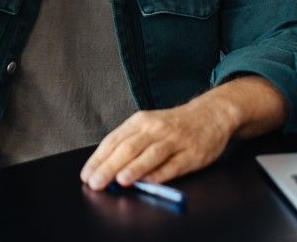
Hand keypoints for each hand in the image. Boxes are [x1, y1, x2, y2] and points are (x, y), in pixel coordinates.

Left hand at [80, 98, 236, 189]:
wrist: (210, 114)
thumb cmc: (173, 124)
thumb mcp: (149, 126)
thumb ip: (130, 144)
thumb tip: (107, 167)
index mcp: (140, 121)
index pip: (113, 140)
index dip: (98, 158)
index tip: (86, 174)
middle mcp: (155, 129)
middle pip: (128, 148)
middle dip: (109, 166)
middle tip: (96, 182)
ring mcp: (174, 140)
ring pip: (151, 154)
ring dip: (135, 168)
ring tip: (120, 180)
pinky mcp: (192, 153)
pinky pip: (174, 165)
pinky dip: (161, 173)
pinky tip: (149, 182)